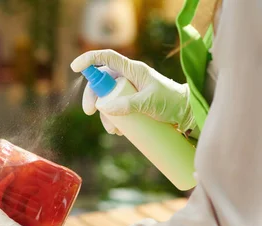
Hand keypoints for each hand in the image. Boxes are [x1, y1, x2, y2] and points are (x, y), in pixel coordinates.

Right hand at [71, 49, 196, 133]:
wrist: (186, 112)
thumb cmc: (172, 101)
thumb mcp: (151, 102)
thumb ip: (129, 104)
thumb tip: (106, 108)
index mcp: (133, 70)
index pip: (107, 58)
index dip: (90, 59)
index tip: (75, 67)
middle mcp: (128, 78)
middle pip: (101, 83)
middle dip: (93, 97)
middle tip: (90, 112)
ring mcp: (128, 92)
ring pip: (106, 100)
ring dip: (104, 115)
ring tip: (114, 130)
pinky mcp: (131, 105)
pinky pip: (115, 110)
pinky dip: (112, 120)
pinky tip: (118, 131)